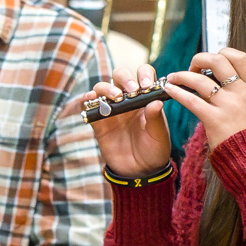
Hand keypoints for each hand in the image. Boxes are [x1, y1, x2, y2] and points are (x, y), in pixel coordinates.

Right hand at [87, 63, 175, 178]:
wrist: (139, 171)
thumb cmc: (154, 150)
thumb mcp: (159, 135)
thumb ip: (156, 118)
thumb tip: (156, 102)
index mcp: (145, 98)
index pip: (144, 74)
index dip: (144, 75)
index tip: (146, 86)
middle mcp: (127, 99)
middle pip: (121, 75)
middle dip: (124, 78)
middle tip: (131, 90)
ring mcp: (111, 109)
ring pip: (103, 87)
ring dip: (107, 88)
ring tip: (115, 98)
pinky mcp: (98, 122)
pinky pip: (89, 106)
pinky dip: (87, 99)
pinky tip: (90, 99)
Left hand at [161, 48, 245, 146]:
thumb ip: (240, 91)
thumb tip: (222, 77)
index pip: (240, 57)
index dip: (223, 52)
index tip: (211, 61)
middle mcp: (240, 93)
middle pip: (218, 61)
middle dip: (200, 59)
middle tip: (192, 66)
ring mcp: (228, 105)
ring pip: (200, 80)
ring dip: (182, 75)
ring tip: (172, 78)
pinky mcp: (214, 119)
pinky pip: (191, 100)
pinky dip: (176, 92)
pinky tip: (169, 90)